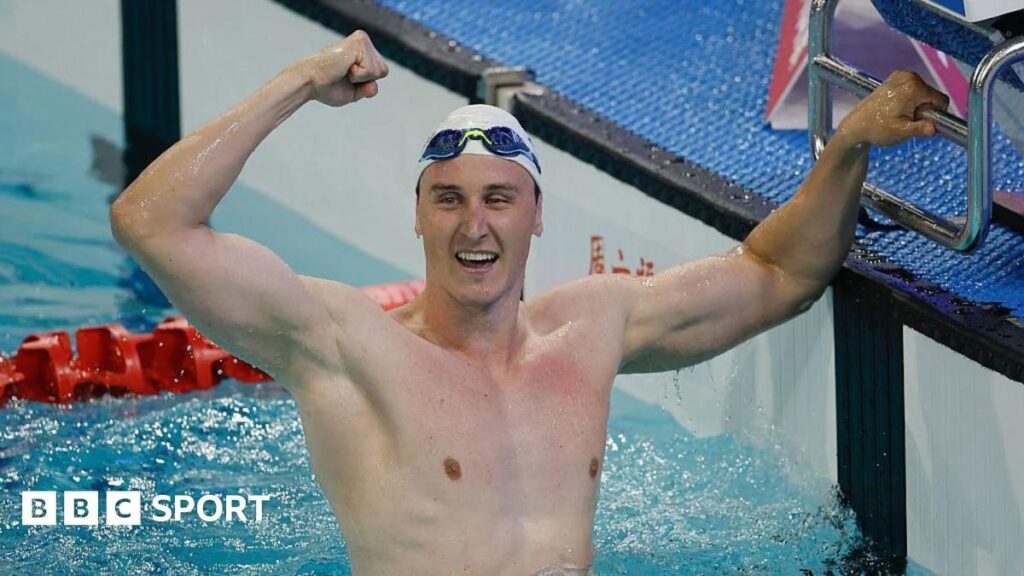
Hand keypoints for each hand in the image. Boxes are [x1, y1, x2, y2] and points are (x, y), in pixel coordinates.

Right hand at [297, 31, 389, 106]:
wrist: (310, 82)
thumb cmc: (327, 87)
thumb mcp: (354, 92)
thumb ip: (368, 89)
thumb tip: (373, 86)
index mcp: (362, 49)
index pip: (381, 72)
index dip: (366, 83)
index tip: (346, 78)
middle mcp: (363, 41)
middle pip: (383, 71)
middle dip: (366, 81)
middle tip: (344, 75)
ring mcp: (361, 40)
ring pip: (379, 70)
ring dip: (361, 78)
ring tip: (343, 71)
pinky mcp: (359, 43)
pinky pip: (371, 70)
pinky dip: (358, 76)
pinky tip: (344, 68)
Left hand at [836, 70, 950, 148]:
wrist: (856, 125)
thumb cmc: (876, 129)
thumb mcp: (901, 132)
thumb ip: (921, 129)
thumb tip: (934, 128)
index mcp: (913, 87)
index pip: (941, 100)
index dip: (936, 114)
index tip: (921, 122)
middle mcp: (909, 76)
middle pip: (931, 96)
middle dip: (924, 110)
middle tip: (905, 120)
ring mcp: (901, 76)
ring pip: (923, 94)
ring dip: (916, 107)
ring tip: (898, 116)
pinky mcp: (895, 78)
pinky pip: (913, 90)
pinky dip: (909, 101)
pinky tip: (895, 110)